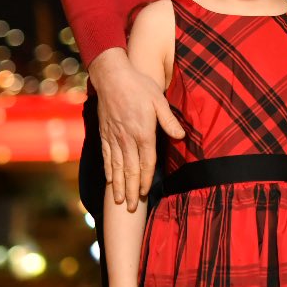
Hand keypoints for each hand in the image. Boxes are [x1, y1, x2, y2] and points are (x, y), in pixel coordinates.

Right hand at [91, 47, 183, 209]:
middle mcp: (127, 138)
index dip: (147, 180)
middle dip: (132, 190)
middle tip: (132, 209)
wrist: (112, 76)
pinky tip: (110, 181)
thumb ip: (169, 121)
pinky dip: (108, 171)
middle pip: (130, 170)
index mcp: (143, 132)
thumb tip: (181, 136)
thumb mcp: (159, 100)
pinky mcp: (104, 133)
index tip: (146, 194)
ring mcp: (114, 137)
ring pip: (117, 167)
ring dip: (119, 186)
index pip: (147, 162)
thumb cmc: (139, 86)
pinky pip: (106, 156)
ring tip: (120, 202)